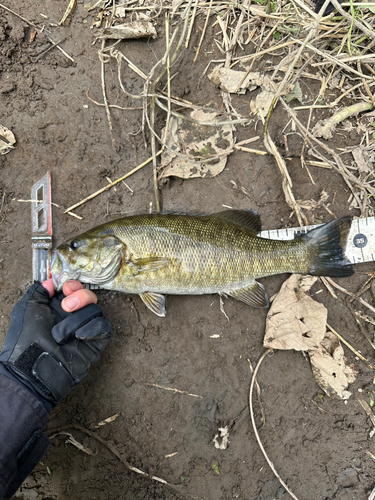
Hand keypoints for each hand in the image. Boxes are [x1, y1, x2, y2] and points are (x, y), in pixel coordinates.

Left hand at [0, 280, 111, 405]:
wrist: (32, 367)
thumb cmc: (26, 340)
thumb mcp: (26, 308)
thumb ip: (39, 291)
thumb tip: (51, 282)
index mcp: (58, 308)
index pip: (75, 289)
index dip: (74, 285)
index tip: (66, 288)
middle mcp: (73, 317)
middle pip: (90, 296)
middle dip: (81, 297)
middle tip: (67, 307)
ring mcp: (85, 330)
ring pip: (96, 310)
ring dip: (79, 318)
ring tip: (62, 333)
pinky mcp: (94, 343)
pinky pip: (104, 327)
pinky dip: (93, 328)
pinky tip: (79, 336)